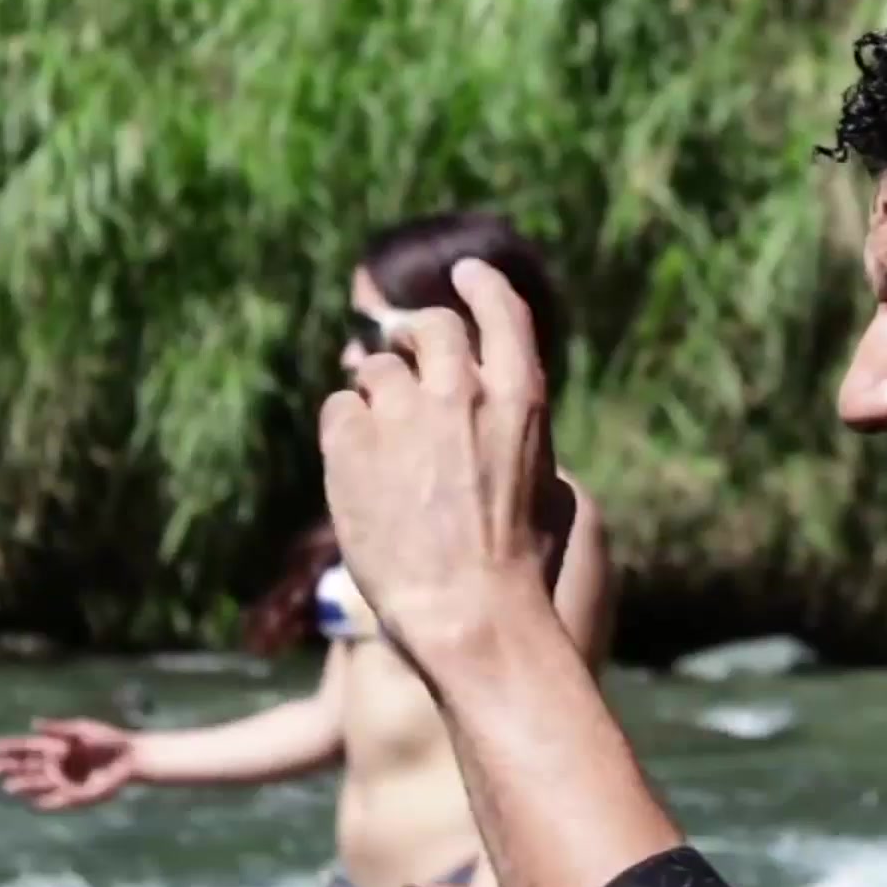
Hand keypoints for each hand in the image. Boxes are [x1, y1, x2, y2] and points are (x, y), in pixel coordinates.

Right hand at [0, 718, 136, 809]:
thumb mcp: (82, 729)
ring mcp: (62, 781)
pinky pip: (56, 800)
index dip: (11, 747)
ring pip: (37, 785)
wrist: (130, 757)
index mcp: (55, 747)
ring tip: (8, 786)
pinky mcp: (75, 796)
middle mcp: (54, 766)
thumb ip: (59, 728)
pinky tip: (33, 803)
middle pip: (27, 767)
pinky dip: (45, 802)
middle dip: (10, 767)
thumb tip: (33, 723)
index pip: (28, 747)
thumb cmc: (108, 739)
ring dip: (23, 786)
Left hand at [318, 258, 574, 668]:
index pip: (502, 313)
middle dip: (415, 332)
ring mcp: (403, 413)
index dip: (482, 287)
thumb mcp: (547, 490)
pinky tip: (357, 468)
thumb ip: (518, 439)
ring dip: (378, 392)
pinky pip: (340, 408)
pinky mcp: (350, 442)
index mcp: (520, 399)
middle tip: (402, 346)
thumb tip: (499, 420)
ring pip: (377, 368)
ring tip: (382, 442)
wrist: (468, 612)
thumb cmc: (520, 567)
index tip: (466, 274)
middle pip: (430, 327)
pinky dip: (346, 429)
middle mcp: (462, 391)